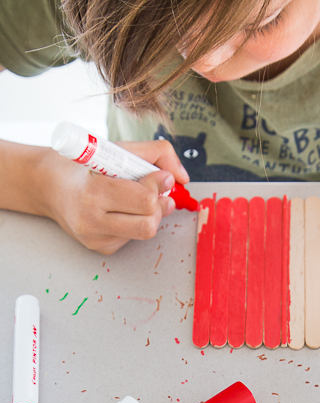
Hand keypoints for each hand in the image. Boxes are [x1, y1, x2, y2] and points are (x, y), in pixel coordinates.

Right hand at [36, 139, 188, 253]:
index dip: (159, 186)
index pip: (143, 200)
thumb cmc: (83, 167)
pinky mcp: (102, 249)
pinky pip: (134, 239)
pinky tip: (122, 211)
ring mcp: (96, 239)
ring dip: (151, 215)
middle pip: (149, 223)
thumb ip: (155, 154)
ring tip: (140, 199)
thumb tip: (181, 176)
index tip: (163, 177)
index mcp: (92, 193)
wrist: (50, 187)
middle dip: (159, 205)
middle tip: (156, 191)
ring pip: (145, 233)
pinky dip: (136, 222)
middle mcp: (91, 221)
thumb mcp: (116, 149)